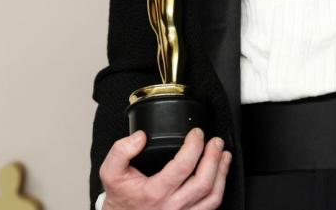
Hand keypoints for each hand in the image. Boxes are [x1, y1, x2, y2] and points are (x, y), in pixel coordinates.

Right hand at [99, 127, 231, 209]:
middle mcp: (172, 207)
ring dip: (221, 173)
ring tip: (224, 155)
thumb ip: (121, 150)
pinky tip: (219, 175)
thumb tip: (141, 137)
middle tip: (216, 141)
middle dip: (213, 158)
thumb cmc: (120, 196)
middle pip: (203, 182)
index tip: (197, 133)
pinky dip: (219, 189)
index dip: (194, 146)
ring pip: (212, 197)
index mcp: (155, 193)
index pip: (183, 166)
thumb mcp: (111, 171)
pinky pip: (210, 207)